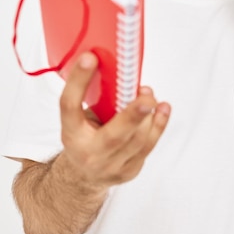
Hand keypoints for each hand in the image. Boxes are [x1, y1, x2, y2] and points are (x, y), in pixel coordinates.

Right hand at [59, 52, 170, 189]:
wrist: (82, 176)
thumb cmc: (84, 137)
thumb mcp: (79, 119)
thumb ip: (96, 99)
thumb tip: (120, 71)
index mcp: (71, 134)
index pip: (70, 105)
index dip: (79, 80)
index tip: (90, 57)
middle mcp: (88, 154)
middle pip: (113, 135)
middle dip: (133, 115)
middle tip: (147, 96)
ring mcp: (110, 167)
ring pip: (137, 142)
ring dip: (149, 116)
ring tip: (150, 96)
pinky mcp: (128, 172)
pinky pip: (147, 147)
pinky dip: (158, 126)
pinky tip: (163, 109)